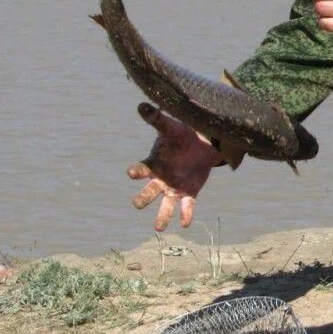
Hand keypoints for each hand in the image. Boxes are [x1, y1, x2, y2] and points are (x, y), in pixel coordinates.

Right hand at [125, 103, 228, 230]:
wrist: (201, 144)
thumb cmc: (181, 135)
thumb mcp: (171, 127)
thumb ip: (157, 119)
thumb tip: (141, 105)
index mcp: (153, 164)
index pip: (141, 170)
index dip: (136, 172)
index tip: (132, 173)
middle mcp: (160, 180)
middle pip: (148, 193)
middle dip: (143, 199)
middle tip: (138, 204)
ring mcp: (173, 188)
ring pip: (164, 206)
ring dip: (162, 217)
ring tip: (159, 228)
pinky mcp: (188, 193)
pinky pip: (186, 207)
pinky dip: (186, 215)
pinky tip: (186, 223)